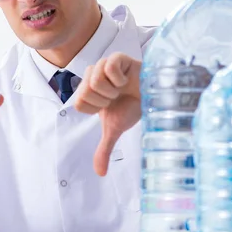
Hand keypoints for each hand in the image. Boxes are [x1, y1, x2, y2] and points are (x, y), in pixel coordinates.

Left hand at [74, 52, 141, 175]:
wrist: (154, 97)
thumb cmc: (132, 108)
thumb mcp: (115, 129)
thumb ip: (104, 149)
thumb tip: (100, 173)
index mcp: (87, 90)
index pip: (78, 103)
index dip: (96, 109)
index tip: (109, 107)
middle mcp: (93, 75)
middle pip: (84, 92)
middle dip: (104, 101)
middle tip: (116, 98)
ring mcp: (104, 64)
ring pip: (95, 80)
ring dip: (112, 90)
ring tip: (122, 89)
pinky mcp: (118, 57)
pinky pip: (108, 66)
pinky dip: (118, 78)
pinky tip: (126, 80)